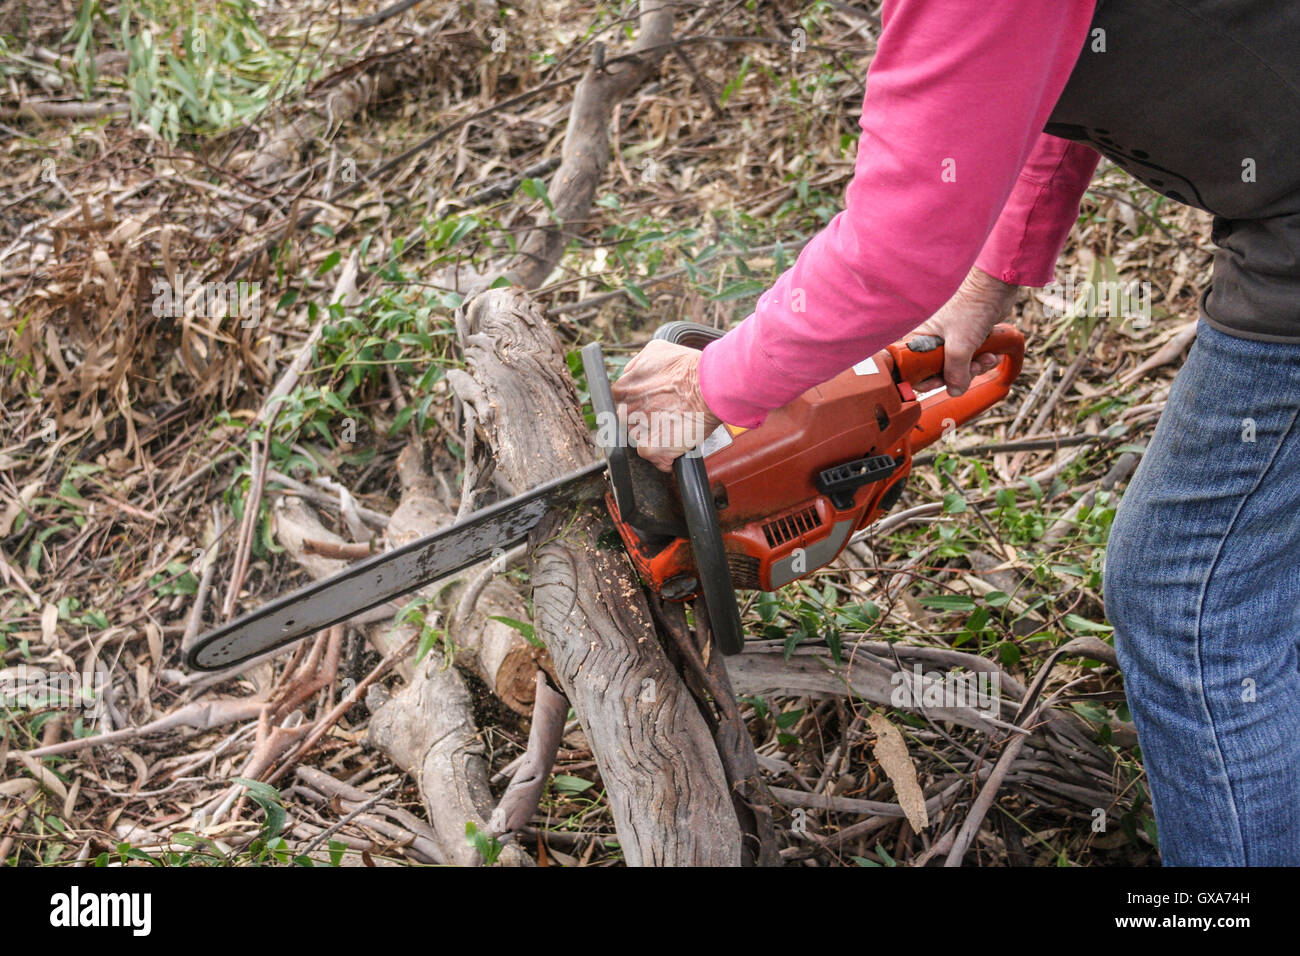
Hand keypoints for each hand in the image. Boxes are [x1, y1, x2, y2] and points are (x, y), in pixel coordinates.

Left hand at [610, 340, 722, 471]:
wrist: (712, 385)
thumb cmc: (689, 368)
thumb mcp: (656, 350)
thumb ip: (636, 364)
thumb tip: (629, 374)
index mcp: (623, 389)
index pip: (619, 401)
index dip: (636, 403)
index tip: (651, 403)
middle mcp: (627, 410)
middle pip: (627, 421)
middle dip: (642, 419)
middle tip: (664, 414)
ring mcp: (637, 430)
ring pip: (638, 438)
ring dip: (652, 435)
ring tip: (673, 426)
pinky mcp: (652, 447)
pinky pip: (649, 454)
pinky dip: (661, 455)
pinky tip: (673, 445)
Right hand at [911, 267, 1019, 395]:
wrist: (995, 286)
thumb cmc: (972, 304)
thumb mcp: (960, 345)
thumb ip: (955, 372)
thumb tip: (954, 390)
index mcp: (919, 337)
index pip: (913, 368)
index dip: (927, 379)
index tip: (941, 381)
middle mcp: (931, 339)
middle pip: (938, 371)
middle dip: (958, 374)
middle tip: (971, 368)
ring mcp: (948, 339)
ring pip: (957, 367)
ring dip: (974, 368)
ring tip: (986, 358)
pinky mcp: (964, 338)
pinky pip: (969, 359)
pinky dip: (981, 360)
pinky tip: (991, 354)